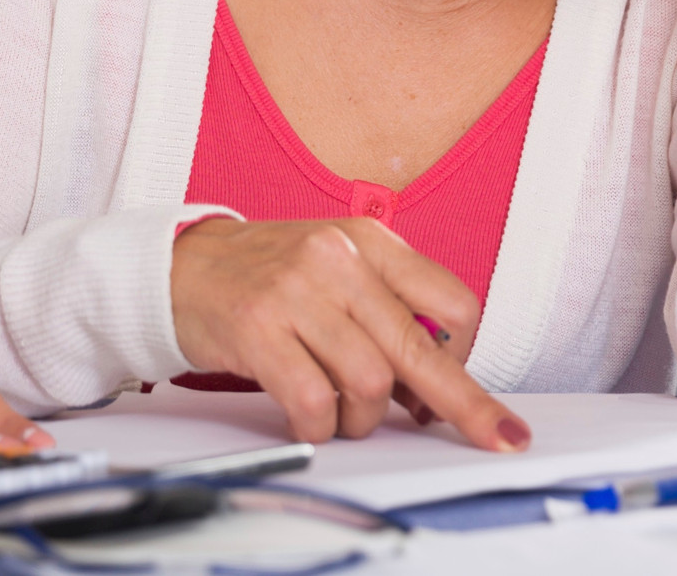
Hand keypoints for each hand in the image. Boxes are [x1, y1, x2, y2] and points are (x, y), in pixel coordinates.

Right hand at [169, 218, 528, 452]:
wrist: (181, 267)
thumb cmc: (268, 276)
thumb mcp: (338, 269)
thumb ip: (387, 309)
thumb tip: (433, 385)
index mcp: (369, 241)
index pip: (450, 303)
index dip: (461, 356)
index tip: (448, 387)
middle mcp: (338, 259)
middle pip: (419, 348)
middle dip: (462, 404)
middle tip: (494, 435)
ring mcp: (296, 292)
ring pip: (369, 382)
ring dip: (362, 420)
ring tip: (340, 415)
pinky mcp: (258, 328)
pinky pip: (312, 400)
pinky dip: (319, 425)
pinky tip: (309, 419)